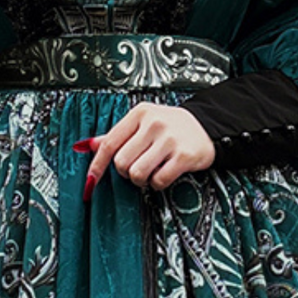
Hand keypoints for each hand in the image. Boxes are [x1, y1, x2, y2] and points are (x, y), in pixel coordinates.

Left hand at [77, 104, 215, 200]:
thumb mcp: (143, 123)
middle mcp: (154, 124)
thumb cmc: (171, 127)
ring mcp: (169, 139)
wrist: (206, 128)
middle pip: (121, 162)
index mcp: (140, 114)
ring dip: (141, 180)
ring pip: (137, 173)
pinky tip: (163, 174)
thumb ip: (117, 134)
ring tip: (150, 173)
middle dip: (126, 172)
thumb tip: (90, 145)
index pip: (109, 143)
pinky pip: (158, 180)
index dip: (98, 164)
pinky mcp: (183, 156)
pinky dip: (157, 183)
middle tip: (137, 168)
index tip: (92, 179)